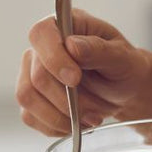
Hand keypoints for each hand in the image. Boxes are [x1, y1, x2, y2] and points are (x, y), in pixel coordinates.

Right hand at [16, 8, 151, 135]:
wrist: (123, 90)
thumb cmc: (123, 66)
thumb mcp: (122, 57)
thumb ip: (99, 50)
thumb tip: (73, 45)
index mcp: (64, 26)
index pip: (41, 34)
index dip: (54, 58)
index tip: (75, 79)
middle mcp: (42, 48)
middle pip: (37, 76)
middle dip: (69, 100)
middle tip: (96, 110)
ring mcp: (31, 73)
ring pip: (28, 98)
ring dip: (62, 116)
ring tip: (90, 118)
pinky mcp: (31, 99)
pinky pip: (31, 117)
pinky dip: (56, 126)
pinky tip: (76, 122)